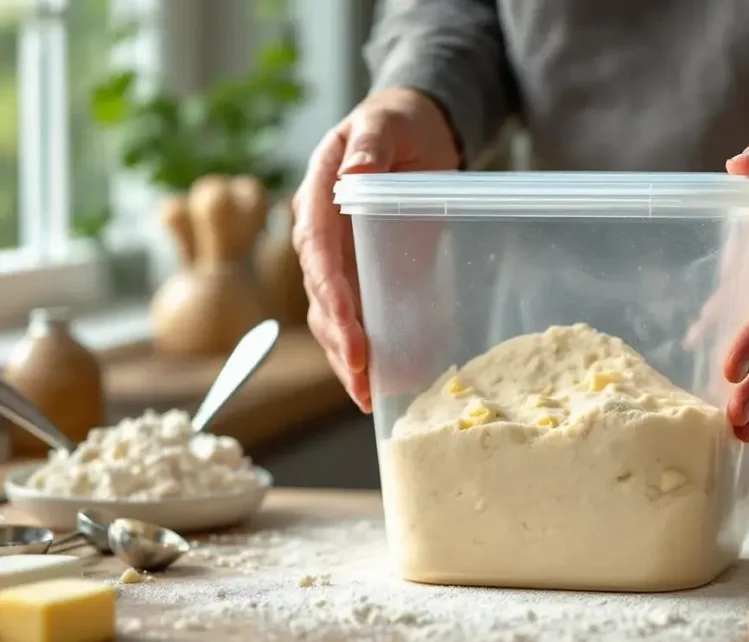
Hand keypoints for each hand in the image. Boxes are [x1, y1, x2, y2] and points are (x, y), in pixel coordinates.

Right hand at [292, 88, 459, 411]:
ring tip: (368, 394)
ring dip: (347, 357)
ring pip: (333, 317)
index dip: (330, 289)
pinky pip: (357, 319)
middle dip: (340, 339)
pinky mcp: (361, 275)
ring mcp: (338, 259)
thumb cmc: (400, 124)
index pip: (316, 249)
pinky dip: (366, 351)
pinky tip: (382, 382)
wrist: (415, 131)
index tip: (349, 323)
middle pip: (321, 295)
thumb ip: (370, 145)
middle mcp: (320, 234)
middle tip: (363, 377)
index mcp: (318, 196)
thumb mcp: (387, 122)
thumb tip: (353, 174)